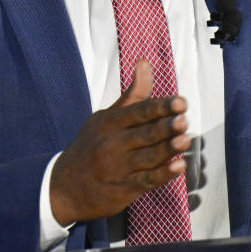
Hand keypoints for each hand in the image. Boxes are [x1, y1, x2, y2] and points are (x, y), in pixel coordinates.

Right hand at [49, 59, 190, 224]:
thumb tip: (145, 62)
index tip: (180, 102)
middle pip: (145, 134)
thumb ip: (132, 94)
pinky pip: (147, 181)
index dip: (160, 107)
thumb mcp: (106, 118)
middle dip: (165, 127)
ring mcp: (118, 168)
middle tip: (183, 120)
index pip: (138, 112)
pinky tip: (179, 166)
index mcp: (109, 123)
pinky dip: (163, 174)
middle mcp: (113, 144)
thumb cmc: (92, 145)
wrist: (65, 186)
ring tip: (186, 140)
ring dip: (168, 149)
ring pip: (148, 157)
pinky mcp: (124, 189)